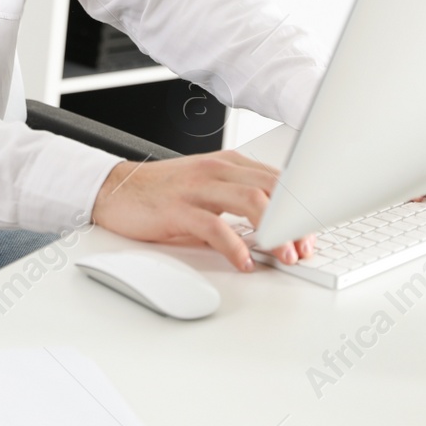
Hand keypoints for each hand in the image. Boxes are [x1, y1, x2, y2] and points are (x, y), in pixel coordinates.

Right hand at [89, 152, 314, 272]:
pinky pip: (216, 227)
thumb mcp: (207, 190)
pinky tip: (244, 262)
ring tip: (284, 256)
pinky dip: (236, 247)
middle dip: (295, 220)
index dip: (301, 207)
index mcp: (228, 163)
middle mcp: (216, 170)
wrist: (114, 190)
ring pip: (252, 202)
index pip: (278, 179)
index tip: (311, 232)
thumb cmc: (162, 194)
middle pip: (273, 189)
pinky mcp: (178, 208)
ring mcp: (197, 188)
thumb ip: (238, 203)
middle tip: (304, 248)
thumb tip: (275, 231)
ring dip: (275, 232)